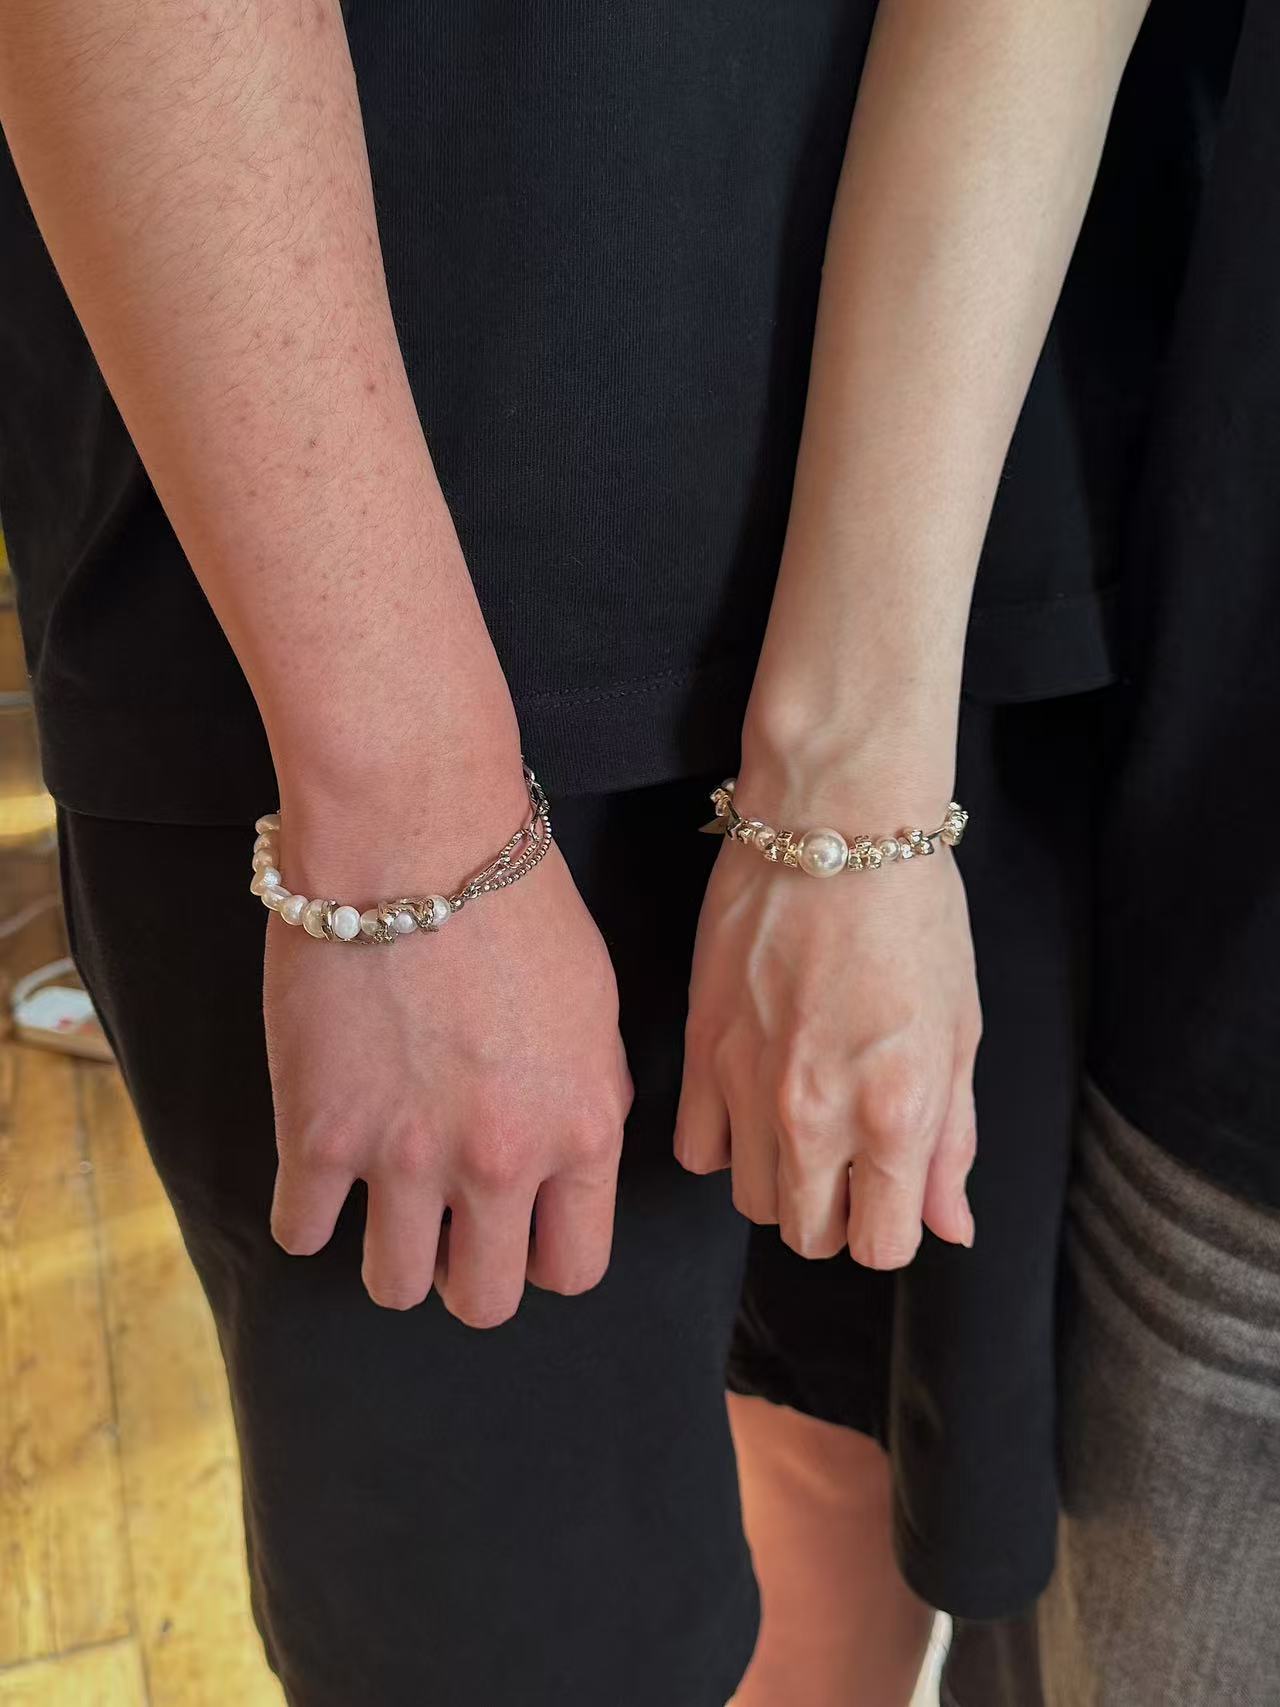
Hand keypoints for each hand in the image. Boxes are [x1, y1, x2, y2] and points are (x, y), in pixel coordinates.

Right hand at [264, 837, 631, 1324]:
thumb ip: (586, 1097)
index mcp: (581, 1130)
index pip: (575, 1267)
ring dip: (392, 1255)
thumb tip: (569, 1152)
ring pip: (395, 1288)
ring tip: (384, 1199)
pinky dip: (309, 1214)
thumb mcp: (595, 1006)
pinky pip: (303, 1234)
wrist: (413, 834)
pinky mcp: (318, 1135)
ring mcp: (406, 1158)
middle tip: (449, 1228)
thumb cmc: (515, 900)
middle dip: (468, 1274)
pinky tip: (320, 1169)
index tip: (519, 1232)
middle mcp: (501, 1162)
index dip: (544, 1257)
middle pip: (485, 1300)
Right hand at [674, 806, 979, 1266]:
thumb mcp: (959, 1031)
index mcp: (895, 1112)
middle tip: (850, 1157)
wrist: (833, 824)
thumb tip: (950, 1227)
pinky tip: (750, 1102)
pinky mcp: (699, 1049)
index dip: (890, 1226)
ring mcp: (748, 1085)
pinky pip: (696, 1149)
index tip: (890, 1191)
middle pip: (808, 1236)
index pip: (881, 1245)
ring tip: (801, 1124)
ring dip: (780, 1181)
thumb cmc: (913, 913)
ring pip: (750, 1200)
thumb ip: (951, 1143)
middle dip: (836, 1213)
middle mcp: (815, 1114)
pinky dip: (725, 1142)